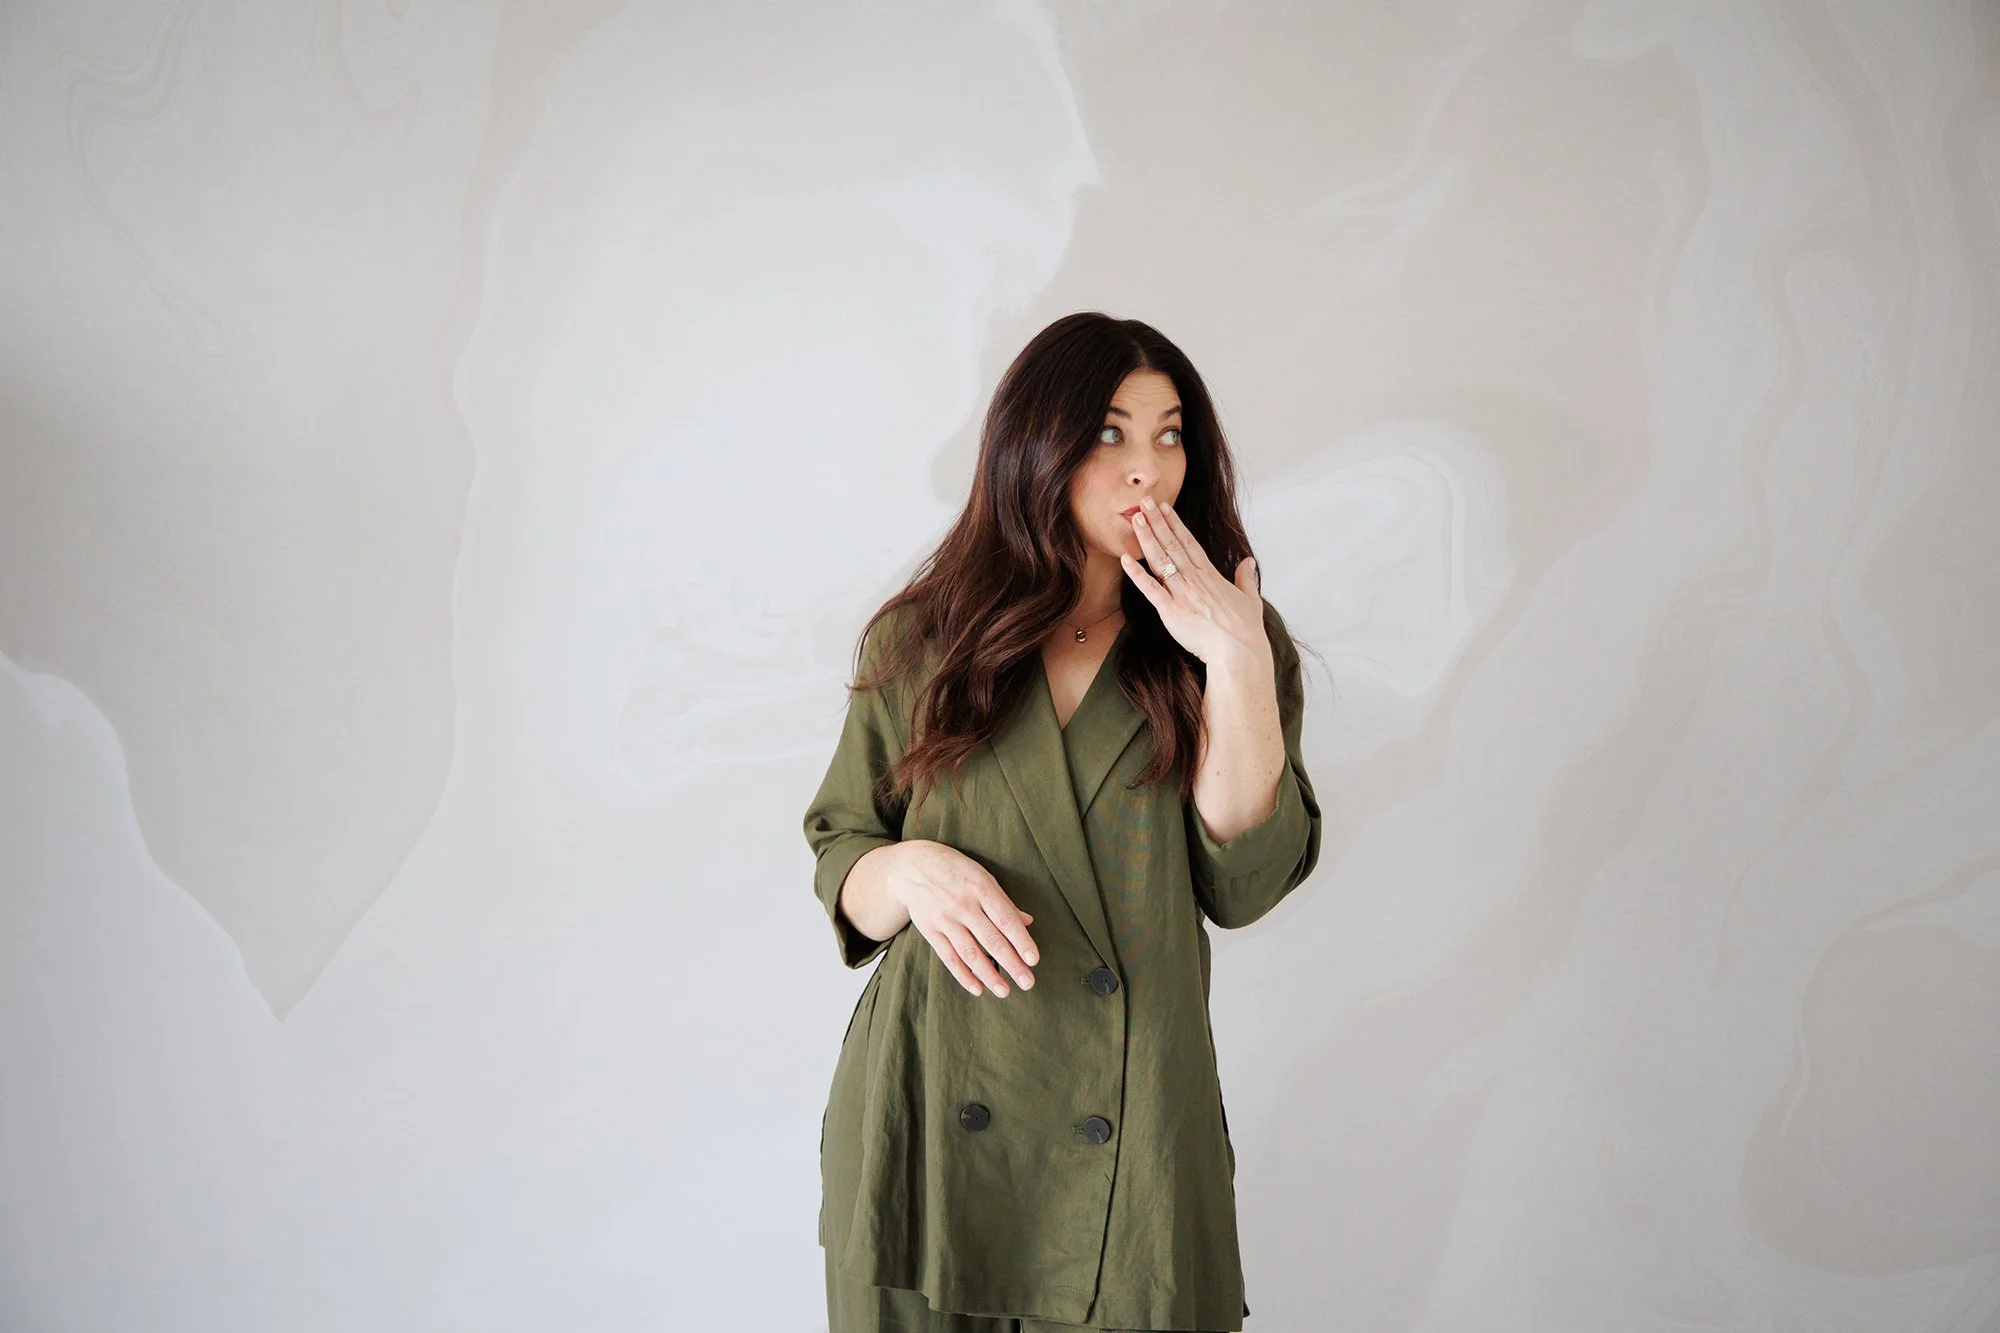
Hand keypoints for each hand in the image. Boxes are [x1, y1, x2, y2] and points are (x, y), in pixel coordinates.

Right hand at [883, 840, 1038, 996]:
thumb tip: (1028, 922)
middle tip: (1027, 983)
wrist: (913, 865)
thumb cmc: (955, 870)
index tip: (1033, 960)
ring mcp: (945, 919)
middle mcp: (963, 905)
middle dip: (1011, 964)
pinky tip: (977, 988)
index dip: (1021, 941)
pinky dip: (963, 975)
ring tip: (1004, 991)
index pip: (1006, 920)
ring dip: (989, 975)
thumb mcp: (982, 876)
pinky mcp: (930, 931)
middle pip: (991, 940)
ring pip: (970, 953)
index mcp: (981, 889)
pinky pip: (949, 957)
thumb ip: (1004, 901)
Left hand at [1120, 497, 1271, 670]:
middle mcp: (1194, 579)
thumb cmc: (1245, 630)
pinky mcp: (1171, 611)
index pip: (1189, 542)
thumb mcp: (1250, 599)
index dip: (1175, 524)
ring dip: (1146, 538)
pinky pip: (1150, 588)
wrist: (1239, 652)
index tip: (1164, 508)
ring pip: (1160, 560)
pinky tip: (1125, 558)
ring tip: (1135, 518)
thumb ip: (1246, 578)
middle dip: (1157, 521)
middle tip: (1144, 502)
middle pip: (1172, 544)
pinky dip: (1136, 573)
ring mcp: (1182, 593)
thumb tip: (1248, 562)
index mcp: (1210, 575)